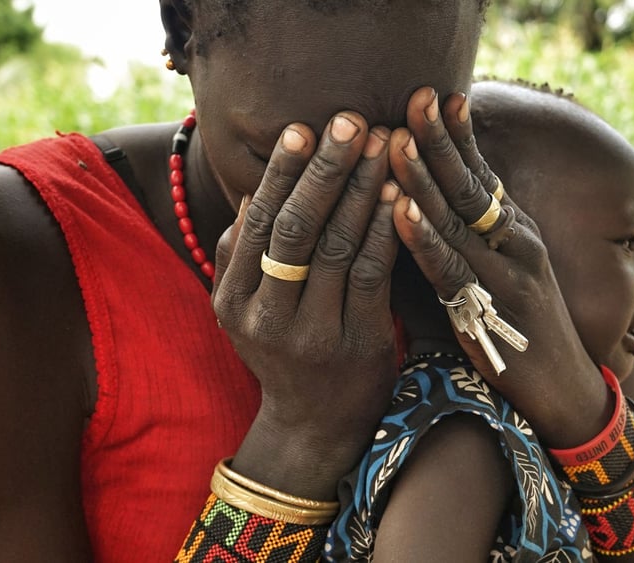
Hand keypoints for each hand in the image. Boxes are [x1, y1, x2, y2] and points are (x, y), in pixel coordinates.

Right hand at [211, 113, 399, 496]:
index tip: (303, 127)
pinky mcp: (358, 345)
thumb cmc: (284, 353)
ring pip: (337, 247)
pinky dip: (385, 230)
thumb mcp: (245, 311)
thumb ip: (242, 256)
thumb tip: (254, 191)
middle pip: (295, 229)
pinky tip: (400, 194)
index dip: (281, 174)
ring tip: (384, 144)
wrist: (313, 427)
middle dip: (325, 169)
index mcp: (232, 301)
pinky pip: (373, 275)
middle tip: (351, 120)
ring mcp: (312, 335)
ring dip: (363, 189)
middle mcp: (265, 318)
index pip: (257, 224)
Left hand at [388, 88, 613, 448]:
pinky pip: (451, 270)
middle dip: (440, 138)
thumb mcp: (507, 273)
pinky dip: (425, 239)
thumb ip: (475, 240)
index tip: (435, 92)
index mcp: (515, 232)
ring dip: (424, 179)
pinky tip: (402, 212)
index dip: (458, 134)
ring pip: (457, 221)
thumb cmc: (525, 330)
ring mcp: (507, 276)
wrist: (567, 392)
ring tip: (396, 141)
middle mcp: (515, 244)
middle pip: (471, 184)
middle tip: (415, 94)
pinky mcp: (492, 312)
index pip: (483, 173)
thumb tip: (432, 206)